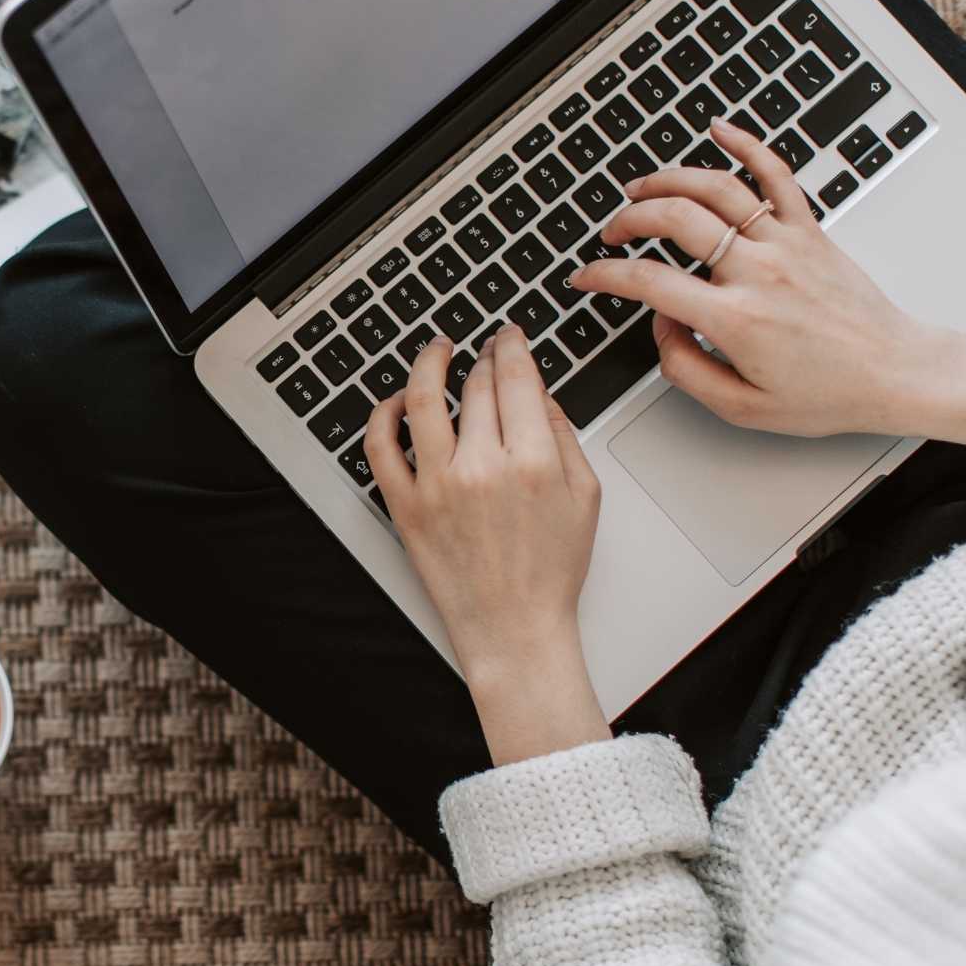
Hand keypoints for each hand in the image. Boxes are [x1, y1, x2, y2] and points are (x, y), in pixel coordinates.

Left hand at [366, 326, 609, 762]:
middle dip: (482, 358)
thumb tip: (539, 394)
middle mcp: (482, 467)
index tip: (509, 336)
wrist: (514, 629)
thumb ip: (563, 436)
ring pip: (424, 400)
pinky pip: (380, 447)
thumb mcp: (584, 497)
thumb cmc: (550, 572)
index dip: (511, 346)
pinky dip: (384, 415)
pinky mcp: (405, 507)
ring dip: (428, 364)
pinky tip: (397, 401)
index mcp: (533, 462)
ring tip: (436, 350)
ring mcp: (438, 486)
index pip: (516, 378)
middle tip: (484, 349)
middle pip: (476, 386)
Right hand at [570, 117, 965, 449]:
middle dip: (629, 220)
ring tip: (641, 187)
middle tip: (613, 234)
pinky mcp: (810, 231)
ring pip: (717, 188)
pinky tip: (720, 129)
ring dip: (669, 180)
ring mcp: (786, 244)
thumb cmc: (828, 393)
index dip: (605, 276)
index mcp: (737, 319)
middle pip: (676, 220)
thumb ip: (686, 369)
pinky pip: (776, 175)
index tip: (586, 277)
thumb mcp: (743, 408)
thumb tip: (662, 327)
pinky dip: (746, 144)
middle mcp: (759, 271)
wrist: (896, 373)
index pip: (650, 283)